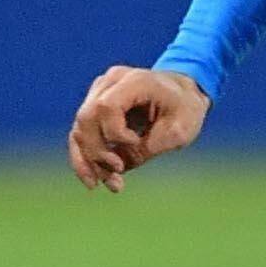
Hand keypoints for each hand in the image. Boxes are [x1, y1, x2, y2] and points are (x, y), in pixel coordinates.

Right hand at [67, 66, 209, 191]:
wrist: (184, 96)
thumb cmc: (186, 109)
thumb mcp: (178, 131)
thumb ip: (148, 147)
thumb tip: (117, 166)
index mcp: (135, 81)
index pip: (106, 106)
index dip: (115, 133)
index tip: (136, 143)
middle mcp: (111, 82)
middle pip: (87, 119)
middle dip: (98, 152)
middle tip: (119, 173)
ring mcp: (99, 93)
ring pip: (80, 130)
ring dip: (90, 161)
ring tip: (113, 185)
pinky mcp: (95, 108)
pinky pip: (81, 135)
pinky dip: (86, 159)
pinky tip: (96, 181)